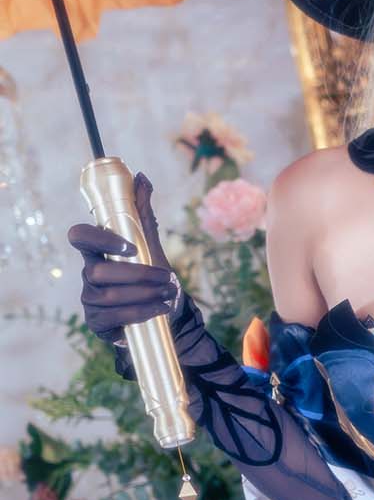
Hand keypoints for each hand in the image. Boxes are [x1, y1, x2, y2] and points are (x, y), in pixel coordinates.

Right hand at [66, 172, 179, 342]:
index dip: (100, 240)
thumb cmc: (150, 275)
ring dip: (144, 294)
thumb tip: (142, 177)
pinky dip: (142, 312)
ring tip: (168, 293)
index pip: (79, 237)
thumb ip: (143, 213)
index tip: (131, 247)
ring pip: (108, 295)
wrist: (161, 311)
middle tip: (167, 276)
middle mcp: (88, 274)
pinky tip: (160, 309)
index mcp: (97, 251)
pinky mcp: (97, 322)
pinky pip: (114, 317)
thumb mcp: (150, 244)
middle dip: (137, 275)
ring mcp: (90, 299)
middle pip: (97, 272)